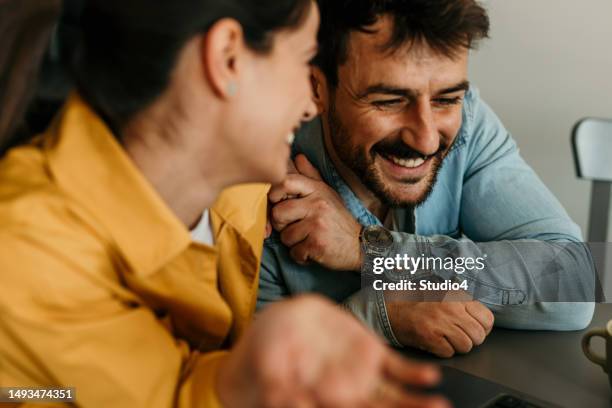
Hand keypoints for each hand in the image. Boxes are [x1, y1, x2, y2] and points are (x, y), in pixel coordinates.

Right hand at [217, 295, 449, 407]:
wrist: (284, 324)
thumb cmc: (272, 353)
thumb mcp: (269, 370)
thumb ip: (278, 388)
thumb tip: (286, 401)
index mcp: (328, 400)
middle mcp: (351, 394)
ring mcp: (364, 376)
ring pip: (397, 395)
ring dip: (417, 402)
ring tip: (437, 403)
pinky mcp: (372, 354)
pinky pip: (398, 367)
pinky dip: (414, 373)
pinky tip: (429, 376)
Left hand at [268, 154, 361, 270]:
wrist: (361, 245)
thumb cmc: (339, 220)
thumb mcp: (327, 194)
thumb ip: (310, 176)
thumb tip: (297, 156)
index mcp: (317, 190)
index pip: (286, 182)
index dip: (274, 193)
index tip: (279, 203)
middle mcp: (317, 204)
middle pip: (278, 213)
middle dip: (282, 225)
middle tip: (296, 228)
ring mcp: (317, 225)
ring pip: (285, 236)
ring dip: (292, 243)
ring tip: (307, 239)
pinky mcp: (317, 244)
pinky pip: (294, 252)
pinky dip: (301, 256)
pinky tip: (313, 250)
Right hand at [386, 291, 493, 357]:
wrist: (392, 310)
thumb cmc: (419, 305)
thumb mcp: (445, 296)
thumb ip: (464, 305)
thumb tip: (484, 323)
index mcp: (458, 296)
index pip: (487, 319)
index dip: (482, 329)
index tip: (473, 329)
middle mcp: (451, 308)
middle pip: (478, 336)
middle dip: (470, 340)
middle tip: (457, 336)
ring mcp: (441, 322)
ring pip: (466, 346)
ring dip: (456, 347)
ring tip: (444, 339)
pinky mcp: (430, 336)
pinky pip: (449, 353)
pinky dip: (442, 351)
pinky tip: (434, 342)